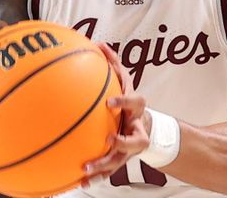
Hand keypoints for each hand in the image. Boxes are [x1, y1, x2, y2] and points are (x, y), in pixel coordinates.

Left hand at [81, 43, 151, 187]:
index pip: (136, 104)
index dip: (124, 102)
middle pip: (136, 141)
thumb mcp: (124, 82)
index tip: (109, 102)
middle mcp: (137, 130)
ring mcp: (130, 148)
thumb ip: (114, 64)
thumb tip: (99, 43)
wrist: (148, 129)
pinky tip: (78, 183)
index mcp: (137, 110)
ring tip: (85, 170)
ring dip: (103, 166)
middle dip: (121, 143)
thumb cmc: (130, 102)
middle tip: (106, 140)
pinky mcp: (121, 160)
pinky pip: (108, 171)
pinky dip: (95, 178)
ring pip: (120, 161)